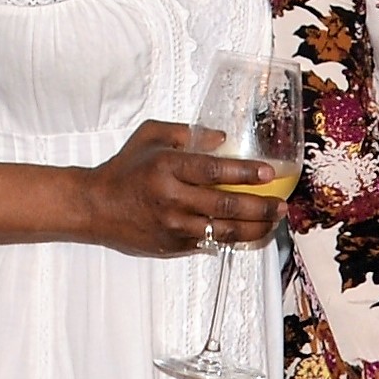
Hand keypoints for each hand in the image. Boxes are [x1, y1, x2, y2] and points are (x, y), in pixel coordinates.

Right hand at [76, 118, 284, 256]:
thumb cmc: (125, 168)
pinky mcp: (172, 246)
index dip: (244, 173)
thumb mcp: (149, 136)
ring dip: (254, 228)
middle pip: (226, 205)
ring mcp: (173, 226)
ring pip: (223, 231)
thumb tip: (223, 139)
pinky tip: (250, 233)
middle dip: (260, 206)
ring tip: (273, 222)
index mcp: (168, 167)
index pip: (214, 171)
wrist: (97, 206)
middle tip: (281, 205)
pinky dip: (233, 240)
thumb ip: (185, 132)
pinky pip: (210, 244)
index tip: (268, 173)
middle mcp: (172, 199)